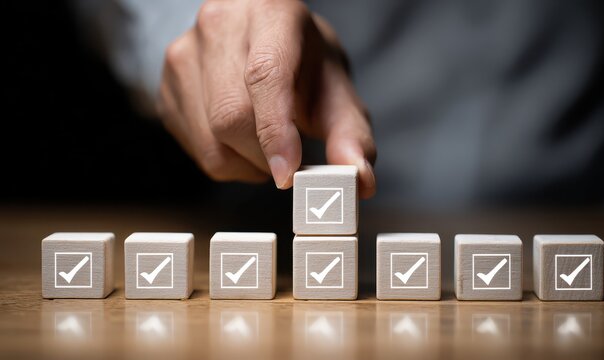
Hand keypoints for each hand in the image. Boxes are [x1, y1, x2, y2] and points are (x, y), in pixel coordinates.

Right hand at [157, 0, 375, 197]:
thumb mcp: (335, 90)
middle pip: (232, 115)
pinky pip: (195, 149)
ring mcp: (184, 54)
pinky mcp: (166, 87)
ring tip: (267, 148)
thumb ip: (351, 134)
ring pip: (210, 140)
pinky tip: (242, 143)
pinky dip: (226, 163)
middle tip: (290, 161)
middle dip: (266, 155)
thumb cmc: (303, 66)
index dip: (276, 130)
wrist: (258, 42)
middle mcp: (219, 25)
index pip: (266, 74)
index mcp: (270, 12)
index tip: (289, 172)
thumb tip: (359, 180)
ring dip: (247, 165)